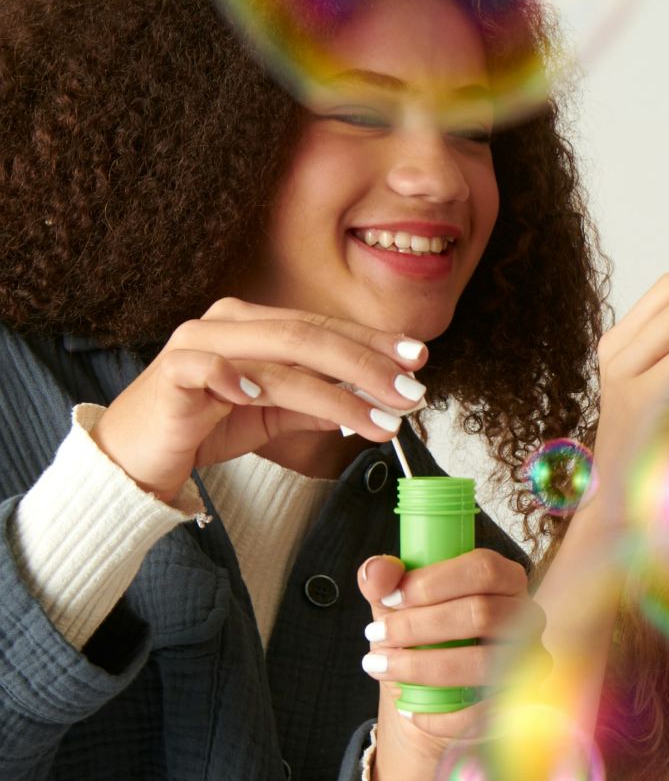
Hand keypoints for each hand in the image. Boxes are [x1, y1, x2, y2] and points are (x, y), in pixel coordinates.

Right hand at [92, 298, 427, 502]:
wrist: (137, 456)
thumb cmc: (202, 427)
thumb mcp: (272, 415)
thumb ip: (316, 404)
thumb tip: (373, 405)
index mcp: (253, 324)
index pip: (323, 326)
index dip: (373, 342)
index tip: (419, 360)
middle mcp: (228, 324)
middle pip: (309, 336)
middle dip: (367, 366)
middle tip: (410, 393)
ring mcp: (198, 344)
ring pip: (277, 358)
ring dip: (334, 390)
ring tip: (377, 418)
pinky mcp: (172, 373)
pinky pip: (208, 369)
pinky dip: (238, 379)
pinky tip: (265, 396)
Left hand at [357, 549, 540, 780]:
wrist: (430, 733)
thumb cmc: (420, 661)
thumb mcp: (398, 620)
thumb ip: (387, 585)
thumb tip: (377, 569)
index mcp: (506, 590)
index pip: (488, 567)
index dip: (437, 578)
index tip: (389, 595)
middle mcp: (530, 630)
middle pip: (487, 612)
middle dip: (422, 624)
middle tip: (373, 635)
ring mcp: (532, 676)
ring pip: (487, 661)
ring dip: (425, 663)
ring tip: (378, 664)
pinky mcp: (522, 721)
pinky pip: (488, 713)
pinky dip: (441, 712)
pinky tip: (408, 708)